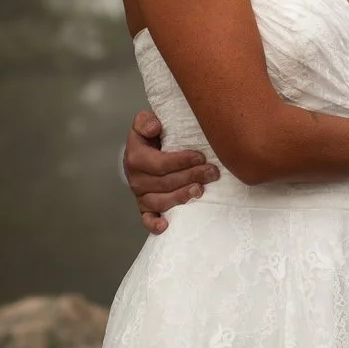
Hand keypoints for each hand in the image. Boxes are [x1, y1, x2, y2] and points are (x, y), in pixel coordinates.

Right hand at [123, 110, 220, 234]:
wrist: (142, 152)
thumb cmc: (150, 137)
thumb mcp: (145, 123)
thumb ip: (146, 121)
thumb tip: (154, 127)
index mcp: (136, 157)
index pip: (160, 163)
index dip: (182, 161)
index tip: (201, 156)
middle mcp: (137, 179)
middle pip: (165, 182)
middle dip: (191, 177)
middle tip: (212, 172)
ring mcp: (141, 195)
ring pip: (160, 201)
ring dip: (181, 197)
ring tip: (199, 191)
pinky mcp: (145, 207)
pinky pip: (147, 219)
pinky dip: (154, 224)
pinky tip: (165, 226)